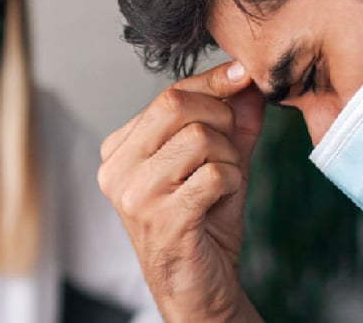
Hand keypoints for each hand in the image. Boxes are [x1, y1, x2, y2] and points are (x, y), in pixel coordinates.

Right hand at [98, 61, 265, 322]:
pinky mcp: (162, 219)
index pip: (167, 94)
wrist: (199, 288)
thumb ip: (233, 119)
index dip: (211, 82)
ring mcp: (135, 195)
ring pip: (198, 137)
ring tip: (225, 180)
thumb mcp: (220, 160)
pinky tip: (223, 199)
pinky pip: (214, 173)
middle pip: (175, 105)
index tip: (242, 75)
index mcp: (120, 149)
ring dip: (229, 156)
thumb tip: (246, 74)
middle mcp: (117, 169)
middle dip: (220, 117)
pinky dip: (232, 181)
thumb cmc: (204, 222)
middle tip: (231, 146)